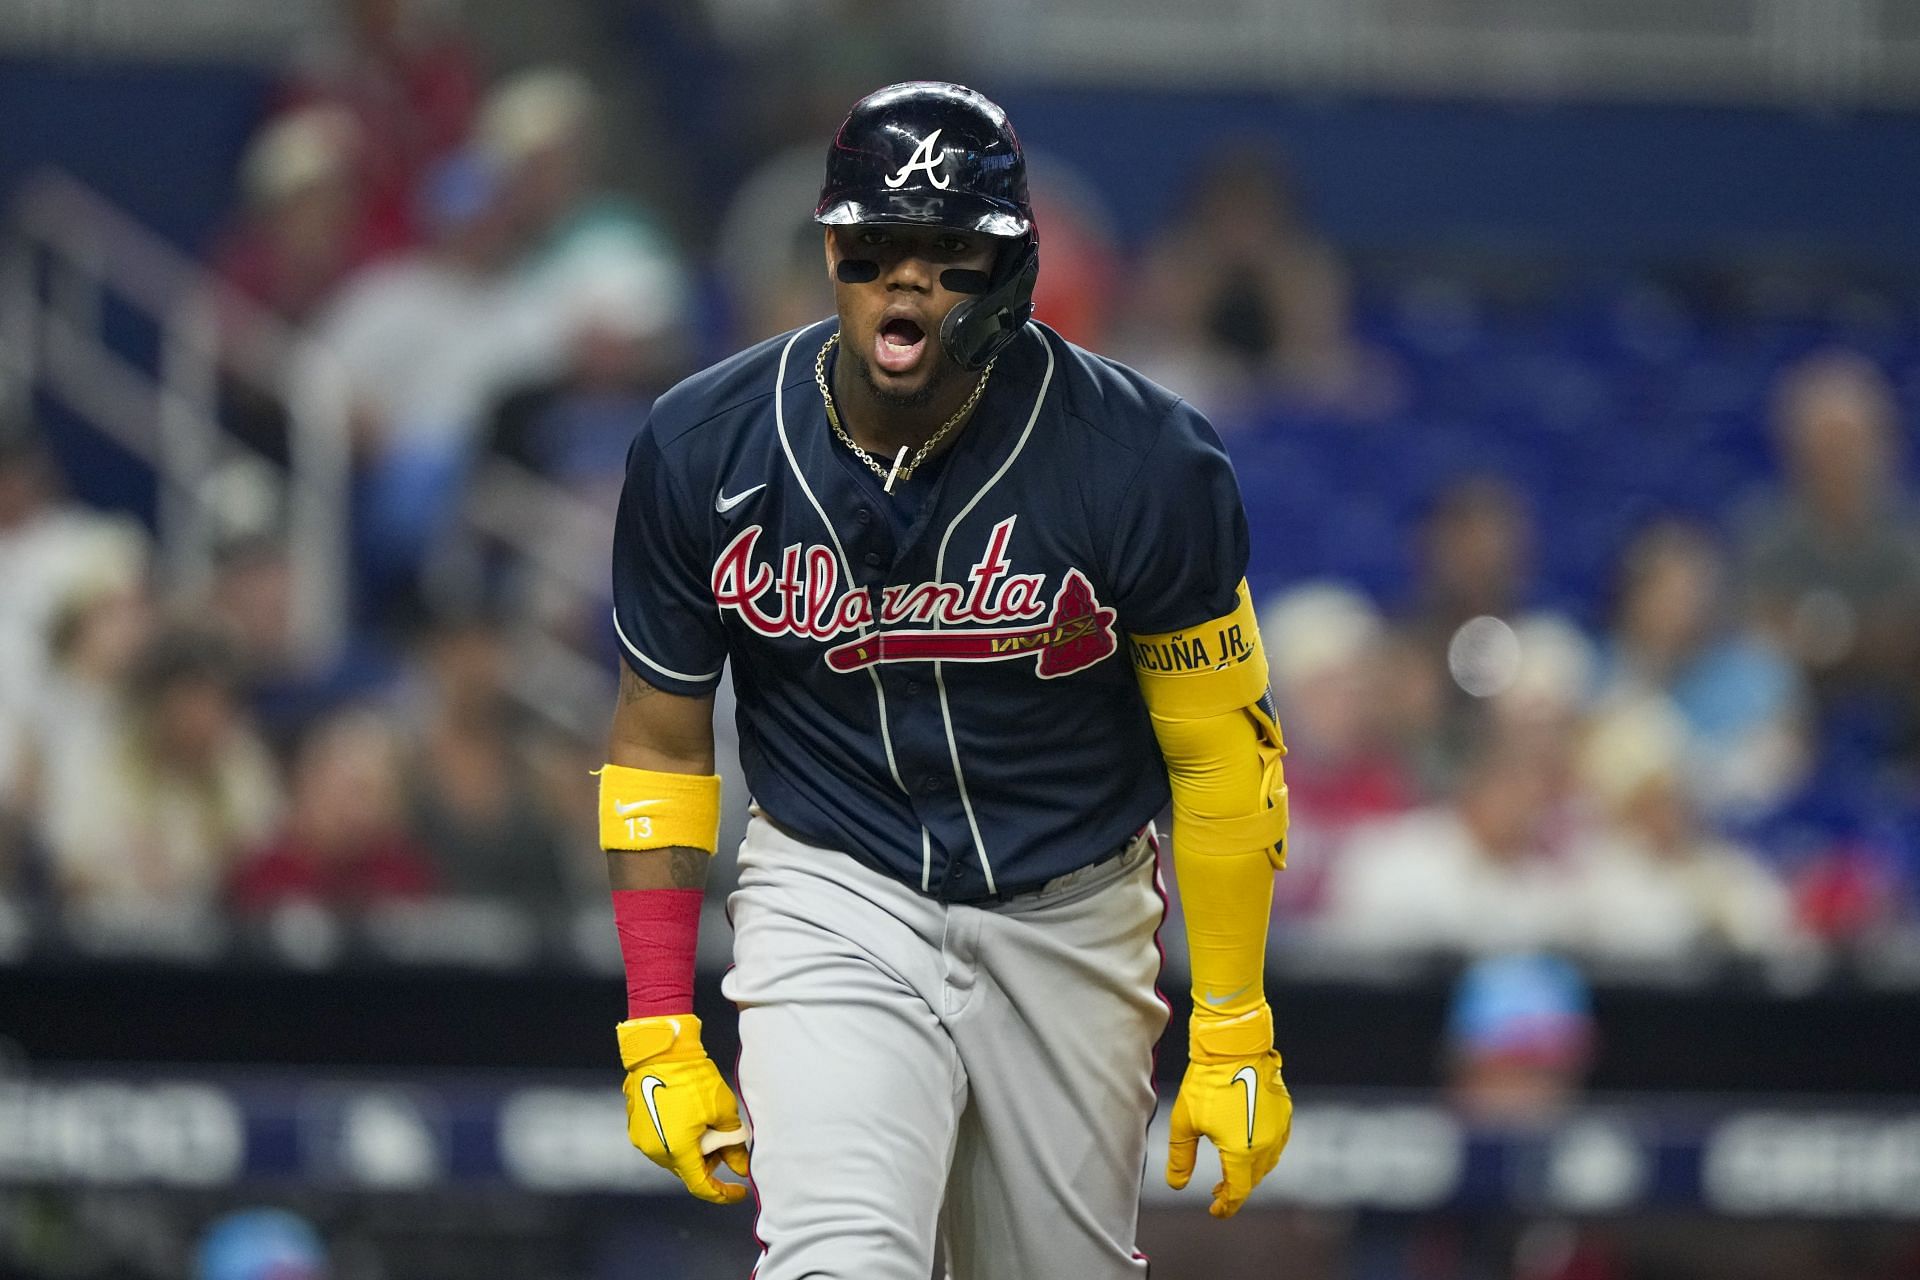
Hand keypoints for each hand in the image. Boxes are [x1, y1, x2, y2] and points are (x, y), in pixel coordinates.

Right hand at [617, 1014, 751, 1203]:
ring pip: (675, 1156)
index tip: (739, 1191)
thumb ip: (734, 1144)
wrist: (661, 1050)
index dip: (723, 1193)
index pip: (702, 1186)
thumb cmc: (693, 1078)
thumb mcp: (723, 1110)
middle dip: (710, 1161)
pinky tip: (690, 1116)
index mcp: (678, 1151)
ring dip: (693, 1148)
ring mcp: (642, 1139)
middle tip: (726, 1139)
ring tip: (706, 1121)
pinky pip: (663, 1141)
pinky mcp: (636, 1126)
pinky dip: (679, 1137)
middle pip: (688, 1169)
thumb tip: (741, 1166)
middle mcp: (656, 1151)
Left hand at [1166, 1008, 1291, 1218]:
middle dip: (1235, 1188)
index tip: (1214, 1210)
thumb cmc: (1206, 1082)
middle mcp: (1266, 1144)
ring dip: (1250, 1171)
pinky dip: (1262, 1152)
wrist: (1233, 1046)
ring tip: (1231, 1170)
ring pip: (1267, 1162)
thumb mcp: (1185, 1122)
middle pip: (1252, 1179)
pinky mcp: (1284, 1112)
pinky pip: (1276, 1142)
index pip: (1237, 1191)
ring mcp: (1279, 1128)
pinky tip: (1247, 1146)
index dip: (1225, 1206)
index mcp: (1241, 1151)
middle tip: (1217, 1190)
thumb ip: (1181, 1158)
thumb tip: (1177, 1185)